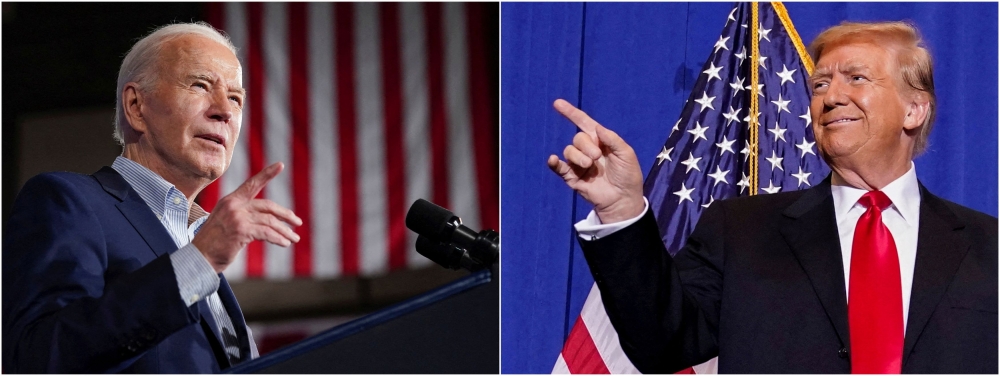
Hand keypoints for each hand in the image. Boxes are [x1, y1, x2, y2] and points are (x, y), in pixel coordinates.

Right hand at [192, 162, 302, 272]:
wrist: (199, 257)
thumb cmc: (214, 242)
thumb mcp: (227, 222)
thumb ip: (243, 215)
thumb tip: (268, 219)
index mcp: (230, 200)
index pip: (252, 184)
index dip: (267, 174)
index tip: (280, 164)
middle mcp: (234, 205)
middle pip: (268, 206)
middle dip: (286, 215)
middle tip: (297, 223)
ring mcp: (237, 217)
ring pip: (270, 221)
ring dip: (285, 231)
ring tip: (293, 239)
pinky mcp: (241, 231)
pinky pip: (267, 233)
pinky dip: (279, 239)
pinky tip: (285, 243)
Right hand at [547, 99, 644, 223]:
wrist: (623, 199)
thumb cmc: (628, 176)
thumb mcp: (626, 154)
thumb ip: (612, 139)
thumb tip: (596, 127)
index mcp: (600, 141)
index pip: (584, 123)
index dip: (571, 113)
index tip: (557, 103)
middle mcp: (588, 150)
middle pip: (578, 138)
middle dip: (587, 146)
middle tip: (597, 158)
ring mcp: (579, 164)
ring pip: (569, 151)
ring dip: (579, 157)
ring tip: (590, 166)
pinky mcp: (572, 177)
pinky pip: (558, 167)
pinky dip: (553, 163)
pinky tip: (553, 159)